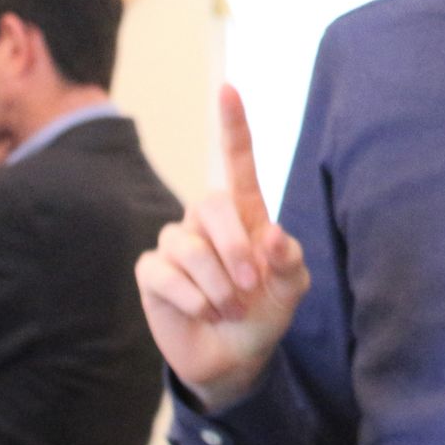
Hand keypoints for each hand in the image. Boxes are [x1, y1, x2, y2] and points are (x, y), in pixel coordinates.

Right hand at [135, 86, 310, 410]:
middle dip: (233, 247)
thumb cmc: (266, 312)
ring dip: (216, 284)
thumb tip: (273, 235)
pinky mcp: (152, 272)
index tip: (228, 88)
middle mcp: (206, 221)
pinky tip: (204, 311)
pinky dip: (192, 298)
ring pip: (188, 246)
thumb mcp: (291, 289)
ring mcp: (175, 243)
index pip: (237, 162)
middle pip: (212, 203)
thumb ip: (290, 262)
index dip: (233, 126)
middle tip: (249, 286)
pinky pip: (165, 273)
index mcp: (246, 214)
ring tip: (229, 308)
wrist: (236, 357)